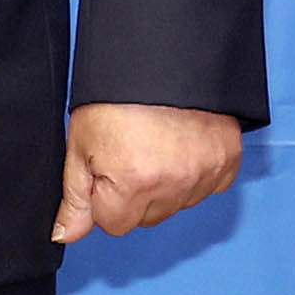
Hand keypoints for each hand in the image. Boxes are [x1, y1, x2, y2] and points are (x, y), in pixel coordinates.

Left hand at [54, 102, 244, 244]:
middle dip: (133, 195)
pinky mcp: (228, 161)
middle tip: (129, 152)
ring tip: (154, 145)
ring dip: (165, 186)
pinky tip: (179, 147)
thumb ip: (75, 196)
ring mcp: (205, 174)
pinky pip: (208, 188)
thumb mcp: (80, 144)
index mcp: (134, 182)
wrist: (162, 58)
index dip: (104, 197)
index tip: (105, 167)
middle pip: (147, 218)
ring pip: (177, 205)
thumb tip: (66, 235)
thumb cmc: (115, 97)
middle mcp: (175, 184)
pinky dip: (194, 174)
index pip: (113, 223)